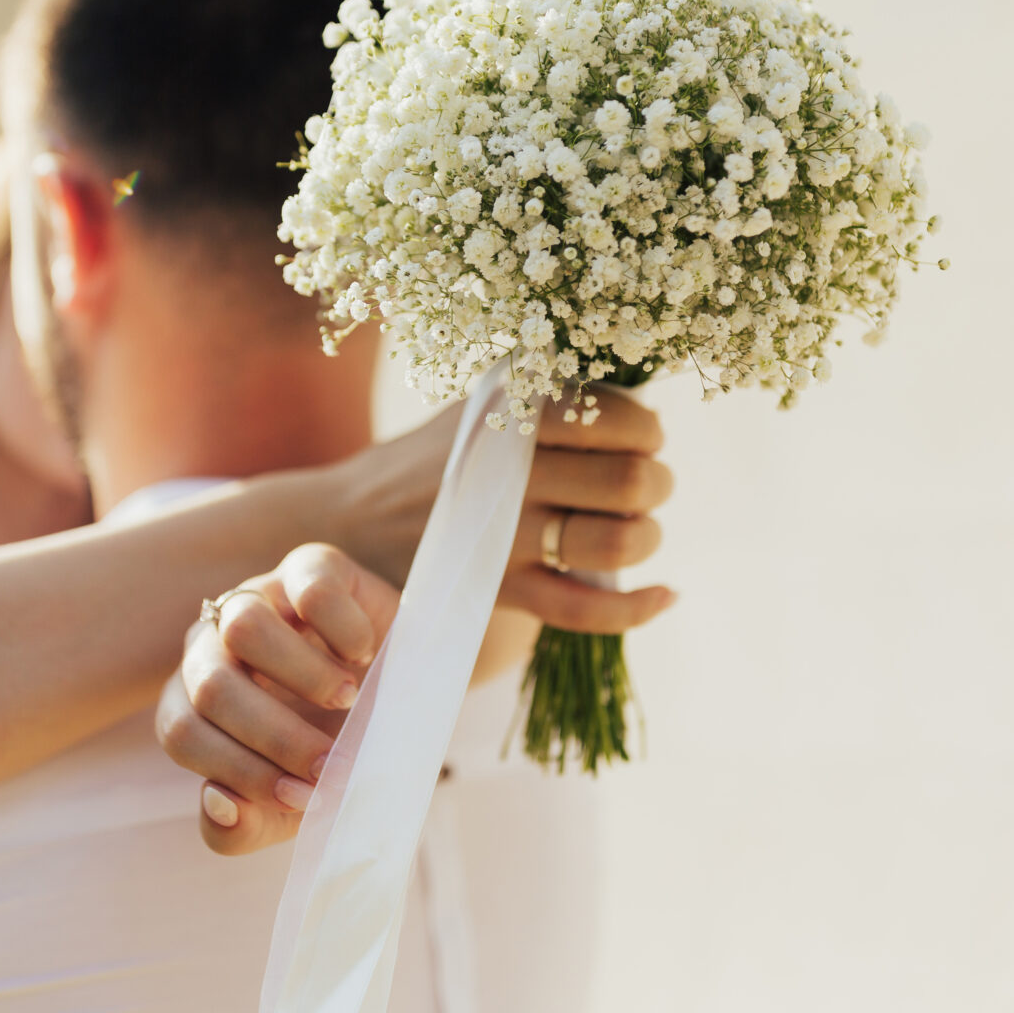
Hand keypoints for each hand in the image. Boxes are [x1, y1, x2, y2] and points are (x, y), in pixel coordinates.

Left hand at [154, 543, 395, 854]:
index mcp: (191, 702)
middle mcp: (211, 645)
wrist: (397, 695)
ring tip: (349, 701)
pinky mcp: (307, 566)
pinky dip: (341, 631)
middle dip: (276, 737)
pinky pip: (309, 589)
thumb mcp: (285, 804)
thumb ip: (238, 827)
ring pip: (244, 628)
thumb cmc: (326, 750)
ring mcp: (256, 597)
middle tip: (333, 764)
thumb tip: (217, 804)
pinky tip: (365, 656)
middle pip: (211, 686)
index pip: (183, 734)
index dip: (240, 772)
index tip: (304, 797)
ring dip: (303, 678)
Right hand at [321, 387, 675, 632]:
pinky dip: (639, 608)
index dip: (646, 431)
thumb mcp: (474, 411)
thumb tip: (639, 405)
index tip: (642, 438)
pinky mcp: (501, 592)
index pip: (613, 418)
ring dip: (647, 536)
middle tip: (646, 484)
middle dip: (656, 483)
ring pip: (616, 544)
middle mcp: (510, 474)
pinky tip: (666, 595)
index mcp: (508, 417)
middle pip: (628, 482)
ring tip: (637, 527)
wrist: (347, 524)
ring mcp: (505, 538)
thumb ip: (545, 401)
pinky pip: (588, 611)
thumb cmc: (429, 463)